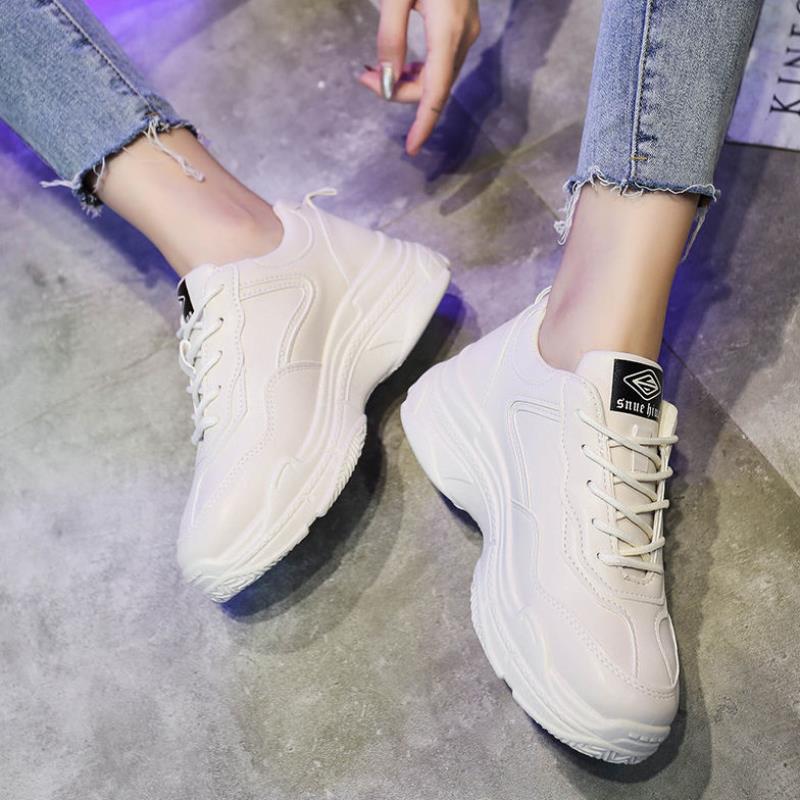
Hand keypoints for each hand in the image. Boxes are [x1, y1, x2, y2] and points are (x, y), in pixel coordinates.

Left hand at [359, 0, 480, 155]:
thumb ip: (391, 35)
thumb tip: (388, 78)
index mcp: (448, 30)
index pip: (437, 91)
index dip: (424, 124)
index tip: (411, 148)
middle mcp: (463, 37)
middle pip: (434, 86)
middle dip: (399, 92)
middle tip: (366, 77)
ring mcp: (467, 31)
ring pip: (439, 76)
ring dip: (407, 82)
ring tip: (375, 71)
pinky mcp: (464, 24)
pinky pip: (443, 62)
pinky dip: (420, 71)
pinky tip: (400, 65)